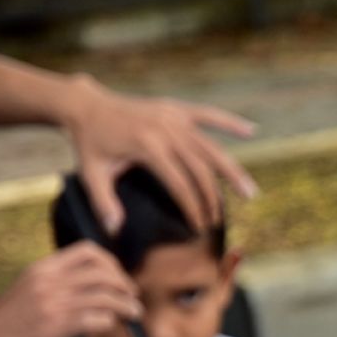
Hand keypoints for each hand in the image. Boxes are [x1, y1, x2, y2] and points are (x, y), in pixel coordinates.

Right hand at [0, 242, 140, 336]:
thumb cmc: (10, 319)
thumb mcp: (31, 288)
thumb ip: (59, 282)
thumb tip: (96, 286)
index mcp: (44, 268)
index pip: (87, 250)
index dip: (111, 262)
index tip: (118, 276)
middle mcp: (50, 281)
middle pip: (103, 272)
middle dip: (124, 283)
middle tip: (132, 296)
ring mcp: (55, 303)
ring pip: (106, 296)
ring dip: (126, 305)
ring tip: (134, 313)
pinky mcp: (58, 326)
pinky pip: (98, 319)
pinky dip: (110, 321)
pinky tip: (109, 326)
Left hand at [63, 76, 258, 233]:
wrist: (85, 105)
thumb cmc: (89, 144)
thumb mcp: (91, 174)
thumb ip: (103, 202)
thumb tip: (114, 230)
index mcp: (146, 146)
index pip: (179, 182)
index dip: (192, 206)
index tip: (200, 227)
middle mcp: (165, 129)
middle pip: (200, 167)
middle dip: (212, 196)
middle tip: (219, 220)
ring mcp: (173, 117)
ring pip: (210, 146)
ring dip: (232, 170)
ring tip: (250, 192)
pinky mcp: (176, 109)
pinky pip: (208, 114)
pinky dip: (229, 122)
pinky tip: (251, 130)